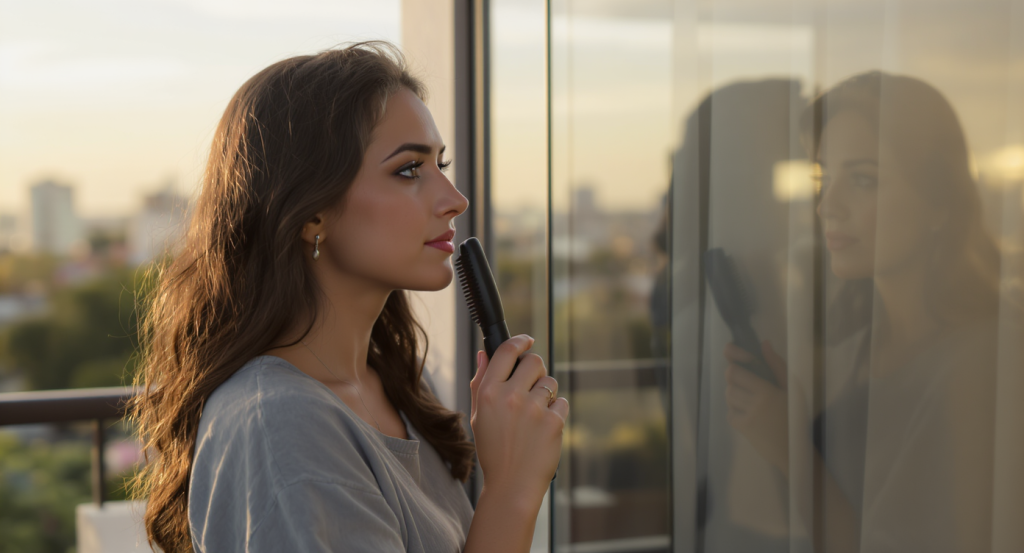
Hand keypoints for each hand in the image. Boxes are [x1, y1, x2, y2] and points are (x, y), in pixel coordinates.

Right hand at [470, 335, 567, 506]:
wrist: (512, 484)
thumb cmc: (493, 450)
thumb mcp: (478, 416)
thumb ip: (480, 382)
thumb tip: (483, 354)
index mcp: (489, 393)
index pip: (506, 351)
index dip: (519, 341)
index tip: (526, 340)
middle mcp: (511, 397)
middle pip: (534, 361)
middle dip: (536, 368)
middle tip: (532, 384)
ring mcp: (534, 409)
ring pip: (550, 382)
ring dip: (547, 392)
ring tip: (536, 413)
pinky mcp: (554, 422)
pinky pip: (561, 402)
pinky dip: (556, 412)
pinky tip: (544, 428)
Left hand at [724, 340, 788, 473]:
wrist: (794, 450)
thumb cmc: (796, 416)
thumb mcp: (792, 389)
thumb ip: (776, 366)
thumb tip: (764, 343)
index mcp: (767, 391)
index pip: (736, 372)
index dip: (732, 360)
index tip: (733, 354)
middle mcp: (754, 404)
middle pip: (730, 381)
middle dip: (735, 376)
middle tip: (748, 380)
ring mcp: (746, 417)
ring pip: (729, 396)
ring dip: (735, 393)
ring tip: (751, 398)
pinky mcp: (742, 429)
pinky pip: (730, 412)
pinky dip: (736, 410)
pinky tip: (750, 413)